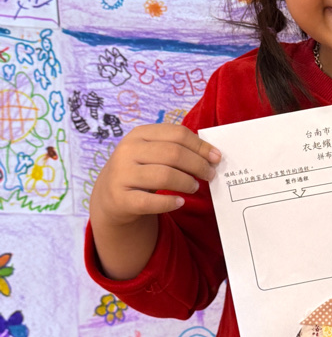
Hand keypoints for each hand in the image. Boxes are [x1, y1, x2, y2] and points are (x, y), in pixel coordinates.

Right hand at [90, 123, 220, 225]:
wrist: (110, 196)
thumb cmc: (141, 170)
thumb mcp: (152, 152)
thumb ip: (176, 148)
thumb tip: (212, 154)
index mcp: (139, 134)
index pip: (177, 134)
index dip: (200, 146)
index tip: (216, 157)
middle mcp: (127, 151)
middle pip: (173, 154)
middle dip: (197, 165)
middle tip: (210, 174)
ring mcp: (121, 175)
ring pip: (164, 176)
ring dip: (186, 182)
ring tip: (195, 187)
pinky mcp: (119, 198)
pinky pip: (151, 201)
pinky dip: (170, 202)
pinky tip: (180, 202)